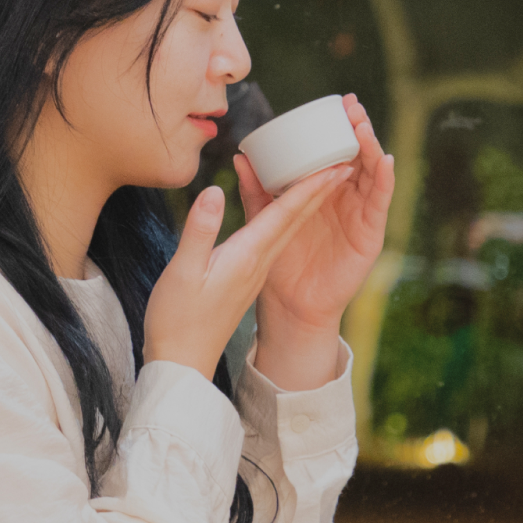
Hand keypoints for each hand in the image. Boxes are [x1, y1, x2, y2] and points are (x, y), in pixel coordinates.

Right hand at [141, 168, 354, 377]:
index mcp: (249, 256)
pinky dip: (284, 217)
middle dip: (321, 187)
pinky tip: (281, 210)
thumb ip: (201, 230)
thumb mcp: (182, 271)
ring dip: (307, 201)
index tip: (337, 163)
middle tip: (345, 159)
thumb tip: (215, 190)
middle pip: (297, 218)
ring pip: (287, 228)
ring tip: (322, 176)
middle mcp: (259, 262)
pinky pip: (273, 239)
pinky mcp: (246, 278)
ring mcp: (255, 272)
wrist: (182, 363)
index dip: (312, 185)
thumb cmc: (177, 319)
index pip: (287, 213)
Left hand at [234, 93, 394, 383]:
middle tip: (352, 105)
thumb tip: (241, 157)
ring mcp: (358, 215)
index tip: (337, 102)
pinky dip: (385, 180)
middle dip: (358, 129)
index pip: (333, 153)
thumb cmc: (276, 266)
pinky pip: (380, 203)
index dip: (337, 128)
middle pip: (357, 157)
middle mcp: (343, 199)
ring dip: (371, 147)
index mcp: (319, 192)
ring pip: (370, 174)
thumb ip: (255, 191)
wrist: (290, 306)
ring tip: (364, 126)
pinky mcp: (369, 235)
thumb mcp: (261, 221)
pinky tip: (385, 160)